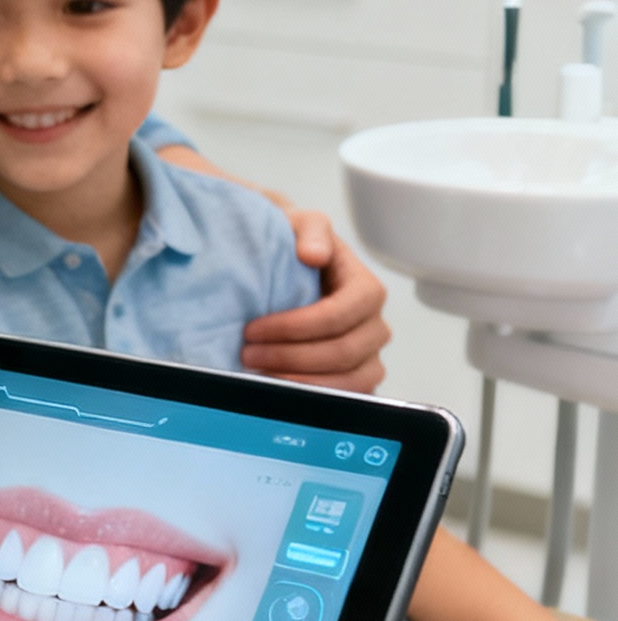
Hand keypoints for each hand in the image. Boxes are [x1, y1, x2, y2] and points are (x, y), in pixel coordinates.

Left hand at [241, 225, 388, 391]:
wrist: (288, 263)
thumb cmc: (297, 245)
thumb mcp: (302, 223)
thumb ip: (311, 230)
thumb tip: (314, 254)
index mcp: (366, 290)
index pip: (340, 315)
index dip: (297, 326)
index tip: (254, 329)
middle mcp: (373, 325)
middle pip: (343, 353)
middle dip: (291, 357)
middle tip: (248, 354)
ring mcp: (367, 355)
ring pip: (350, 382)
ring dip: (302, 383)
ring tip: (260, 374)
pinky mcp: (354, 376)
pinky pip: (347, 397)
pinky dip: (314, 397)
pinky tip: (279, 389)